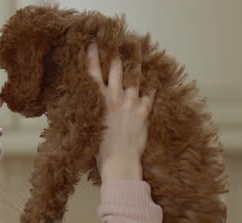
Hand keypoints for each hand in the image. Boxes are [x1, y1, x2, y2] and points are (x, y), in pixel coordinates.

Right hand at [86, 41, 155, 180]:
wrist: (119, 161)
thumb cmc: (99, 149)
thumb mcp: (88, 125)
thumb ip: (90, 110)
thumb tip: (88, 102)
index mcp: (98, 101)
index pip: (93, 73)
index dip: (93, 56)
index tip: (93, 43)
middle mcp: (115, 98)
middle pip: (115, 71)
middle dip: (114, 56)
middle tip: (116, 44)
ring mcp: (131, 104)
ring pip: (134, 80)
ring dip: (135, 67)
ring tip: (137, 56)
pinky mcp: (143, 113)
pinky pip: (149, 96)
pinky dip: (151, 88)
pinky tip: (153, 81)